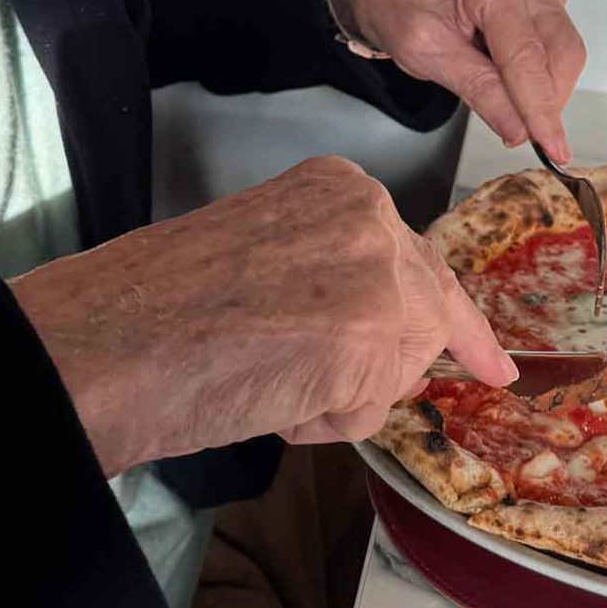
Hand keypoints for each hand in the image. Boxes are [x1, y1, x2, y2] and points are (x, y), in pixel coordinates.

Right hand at [10, 156, 516, 475]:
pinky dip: (329, 419)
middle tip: (486, 371)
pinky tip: (277, 400)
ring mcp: (381, 269)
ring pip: (403, 358)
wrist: (115, 341)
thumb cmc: (157, 308)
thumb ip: (330, 282)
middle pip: (428, 302)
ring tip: (273, 384)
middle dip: (423, 350)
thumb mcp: (265, 257)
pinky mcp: (382, 330)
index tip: (491, 353)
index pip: (413, 254)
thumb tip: (383, 348)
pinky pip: (372, 403)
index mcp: (338, 188)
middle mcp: (370, 214)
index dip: (451, 312)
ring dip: (347, 391)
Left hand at [330, 0, 585, 161]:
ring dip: (542, 86)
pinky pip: (558, 43)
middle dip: (545, 101)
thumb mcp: (426, 55)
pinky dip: (538, 69)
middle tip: (518, 131)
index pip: (528, 58)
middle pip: (562, 52)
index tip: (553, 148)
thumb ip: (479, 90)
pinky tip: (502, 65)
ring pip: (566, 50)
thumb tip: (519, 128)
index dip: (541, 110)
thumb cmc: (398, 6)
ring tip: (496, 85)